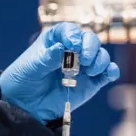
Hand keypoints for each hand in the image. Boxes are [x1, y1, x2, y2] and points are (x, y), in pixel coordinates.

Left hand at [0, 23, 119, 122]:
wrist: (26, 105)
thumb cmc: (24, 80)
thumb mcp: (31, 68)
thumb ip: (47, 58)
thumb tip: (60, 47)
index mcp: (55, 40)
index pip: (69, 30)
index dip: (73, 35)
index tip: (72, 45)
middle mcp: (72, 50)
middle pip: (89, 39)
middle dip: (90, 47)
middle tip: (84, 59)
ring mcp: (83, 66)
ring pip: (100, 55)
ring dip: (100, 59)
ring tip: (90, 70)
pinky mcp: (91, 82)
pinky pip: (107, 73)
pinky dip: (111, 71)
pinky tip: (108, 73)